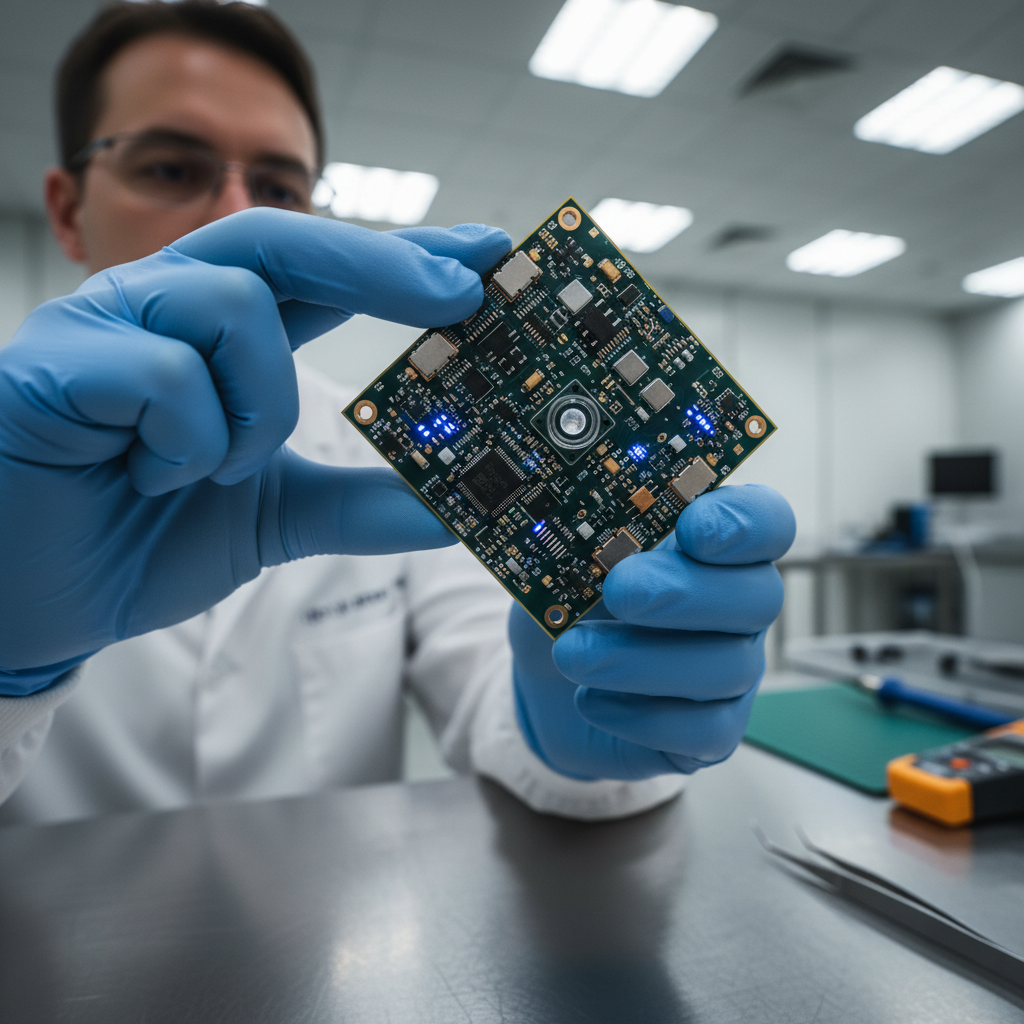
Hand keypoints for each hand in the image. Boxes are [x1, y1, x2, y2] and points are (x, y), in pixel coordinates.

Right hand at [0, 208, 510, 693]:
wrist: (34, 602)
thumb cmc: (139, 540)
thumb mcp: (272, 516)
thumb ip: (356, 504)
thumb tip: (452, 510)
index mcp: (216, 335)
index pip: (320, 274)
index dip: (402, 258)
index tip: (485, 256)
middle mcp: (164, 308)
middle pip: (281, 237)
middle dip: (379, 261)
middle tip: (458, 289)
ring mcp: (105, 325)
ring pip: (229, 303)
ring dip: (258, 399)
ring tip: (225, 467)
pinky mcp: (53, 362)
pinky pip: (161, 370)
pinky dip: (190, 437)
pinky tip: (155, 476)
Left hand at [510, 484, 795, 779]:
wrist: (545, 683)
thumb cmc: (570, 606)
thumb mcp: (566, 561)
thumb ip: (590, 539)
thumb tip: (590, 519)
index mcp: (713, 547)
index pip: (766, 524)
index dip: (743, 523)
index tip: (691, 526)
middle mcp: (736, 607)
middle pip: (760, 597)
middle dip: (686, 591)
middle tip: (620, 590)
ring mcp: (731, 671)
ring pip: (728, 667)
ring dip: (641, 659)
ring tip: (571, 654)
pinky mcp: (712, 732)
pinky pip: (705, 731)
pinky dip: (642, 716)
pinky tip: (590, 699)